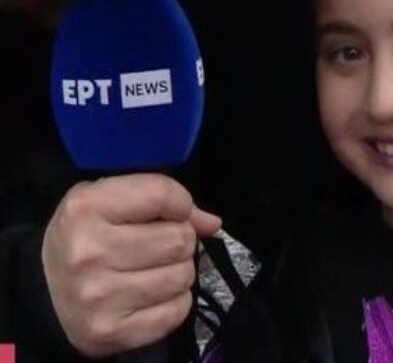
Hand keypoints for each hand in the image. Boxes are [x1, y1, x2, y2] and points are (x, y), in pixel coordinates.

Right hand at [42, 174, 220, 356]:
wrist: (43, 290)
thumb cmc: (87, 234)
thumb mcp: (112, 200)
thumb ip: (164, 200)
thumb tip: (213, 223)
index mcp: (87, 208)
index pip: (163, 195)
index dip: (180, 203)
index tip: (171, 212)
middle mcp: (89, 252)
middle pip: (180, 239)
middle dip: (181, 238)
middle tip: (159, 244)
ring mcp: (98, 297)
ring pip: (183, 275)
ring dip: (179, 270)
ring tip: (155, 268)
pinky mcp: (110, 332)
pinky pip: (176, 311)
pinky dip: (175, 301)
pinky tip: (152, 293)